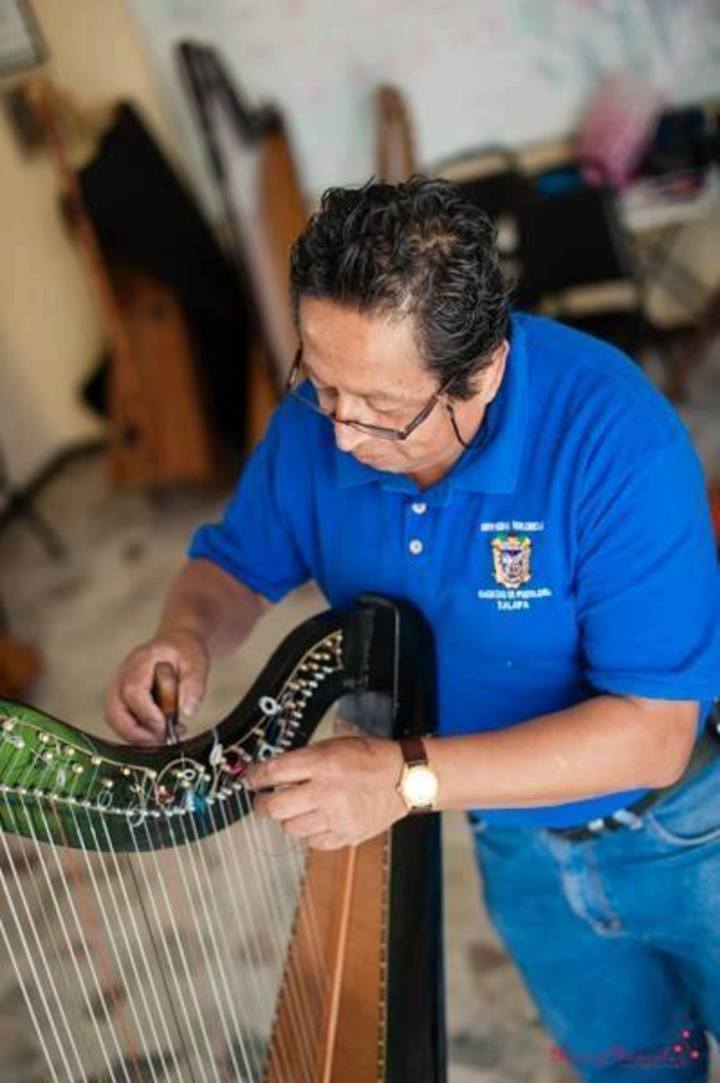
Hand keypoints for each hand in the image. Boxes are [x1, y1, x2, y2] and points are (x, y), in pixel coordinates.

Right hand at [104, 629, 208, 744]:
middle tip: (163, 740)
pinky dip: (140, 733)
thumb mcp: (196, 662)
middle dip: (136, 733)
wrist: (176, 645)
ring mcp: (118, 688)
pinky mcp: (121, 700)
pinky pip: (122, 722)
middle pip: (114, 711)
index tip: (166, 727)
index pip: (133, 692)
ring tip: (167, 736)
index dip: (147, 714)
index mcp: (140, 662)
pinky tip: (163, 732)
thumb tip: (188, 711)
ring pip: (115, 720)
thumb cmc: (184, 653)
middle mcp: (122, 675)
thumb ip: (194, 685)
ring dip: (138, 736)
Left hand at [245, 735, 407, 849]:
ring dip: (287, 818)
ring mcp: (337, 817)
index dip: (255, 777)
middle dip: (262, 804)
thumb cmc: (370, 758)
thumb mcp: (334, 745)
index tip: (251, 779)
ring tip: (294, 809)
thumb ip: (303, 759)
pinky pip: (313, 842)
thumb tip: (272, 771)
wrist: (404, 777)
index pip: (274, 772)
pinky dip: (309, 833)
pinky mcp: (346, 835)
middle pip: (275, 806)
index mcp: (323, 763)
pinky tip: (314, 820)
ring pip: (291, 827)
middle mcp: (326, 791)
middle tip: (262, 800)